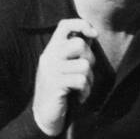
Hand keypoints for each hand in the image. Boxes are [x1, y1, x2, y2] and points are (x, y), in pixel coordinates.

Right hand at [32, 19, 97, 136]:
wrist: (45, 114)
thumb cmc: (60, 89)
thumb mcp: (66, 66)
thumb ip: (76, 52)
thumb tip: (91, 34)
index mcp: (52, 49)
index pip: (65, 25)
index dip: (81, 24)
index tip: (94, 34)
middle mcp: (49, 56)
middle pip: (79, 44)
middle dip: (90, 59)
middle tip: (84, 73)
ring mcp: (51, 69)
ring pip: (84, 65)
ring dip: (88, 80)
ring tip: (79, 88)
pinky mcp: (55, 84)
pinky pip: (81, 81)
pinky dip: (85, 91)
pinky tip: (77, 96)